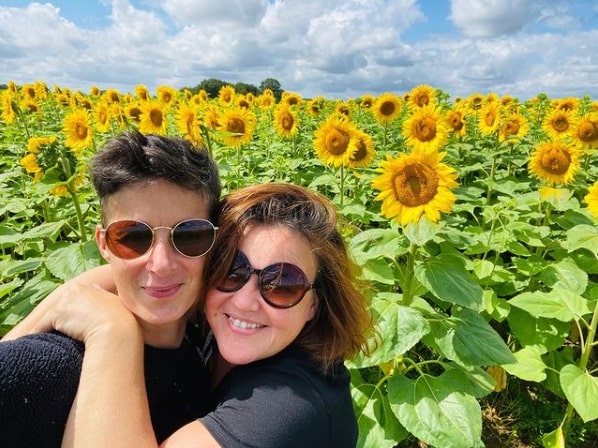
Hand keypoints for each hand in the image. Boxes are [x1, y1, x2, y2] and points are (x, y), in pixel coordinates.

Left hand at [5, 283, 137, 344]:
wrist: (117, 330)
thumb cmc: (122, 320)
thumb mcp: (116, 303)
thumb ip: (105, 296)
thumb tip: (98, 287)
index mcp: (88, 287)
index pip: (75, 298)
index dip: (75, 311)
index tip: (75, 321)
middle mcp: (74, 290)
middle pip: (62, 305)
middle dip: (61, 317)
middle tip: (61, 329)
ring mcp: (64, 302)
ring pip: (52, 316)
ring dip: (48, 326)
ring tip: (44, 337)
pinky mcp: (56, 316)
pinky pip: (43, 327)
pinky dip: (39, 334)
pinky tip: (37, 341)